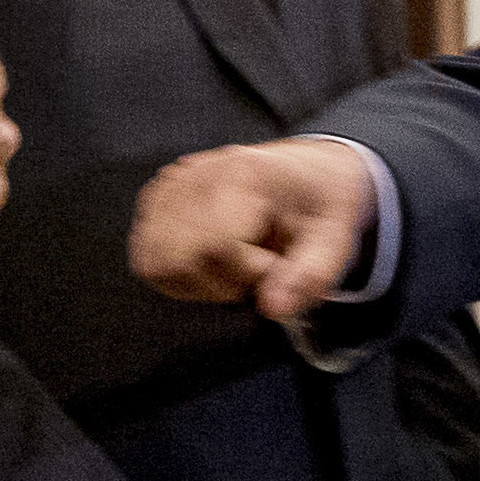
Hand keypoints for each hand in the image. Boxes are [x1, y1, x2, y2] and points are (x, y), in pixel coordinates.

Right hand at [131, 138, 374, 321]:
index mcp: (244, 173)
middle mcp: (196, 173)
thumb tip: (272, 308)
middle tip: (251, 267)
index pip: (214, 244)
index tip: (271, 265)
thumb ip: (307, 276)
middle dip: (217, 281)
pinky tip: (207, 259)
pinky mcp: (156, 198)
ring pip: (154, 262)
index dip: (244, 272)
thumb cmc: (316, 201)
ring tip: (230, 263)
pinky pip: (146, 256)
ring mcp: (170, 184)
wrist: (305, 172)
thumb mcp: (333, 240)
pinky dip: (176, 270)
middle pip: (176, 259)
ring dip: (193, 279)